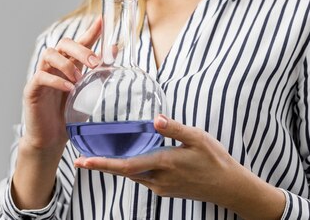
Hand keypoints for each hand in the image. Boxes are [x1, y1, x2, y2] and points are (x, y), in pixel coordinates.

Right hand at [12, 17, 102, 209]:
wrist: (50, 140)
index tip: (103, 21)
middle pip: (64, 44)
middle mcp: (54, 67)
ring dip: (67, 64)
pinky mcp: (32, 90)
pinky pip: (40, 76)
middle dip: (81, 49)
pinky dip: (56, 80)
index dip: (90, 31)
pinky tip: (69, 89)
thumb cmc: (67, 117)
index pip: (79, 43)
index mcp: (68, 66)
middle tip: (94, 63)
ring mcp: (41, 76)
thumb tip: (115, 53)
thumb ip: (98, 74)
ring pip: (50, 55)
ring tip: (79, 79)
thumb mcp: (87, 95)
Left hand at [74, 115, 285, 219]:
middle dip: (101, 166)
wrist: (230, 188)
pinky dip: (130, 170)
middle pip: (123, 172)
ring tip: (97, 158)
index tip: (83, 161)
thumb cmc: (216, 160)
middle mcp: (158, 178)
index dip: (103, 164)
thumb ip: (175, 128)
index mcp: (164, 163)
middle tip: (79, 161)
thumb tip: (155, 119)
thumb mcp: (198, 138)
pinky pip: (142, 178)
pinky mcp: (164, 190)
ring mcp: (161, 187)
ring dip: (115, 168)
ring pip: (132, 176)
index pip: (126, 165)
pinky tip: (127, 161)